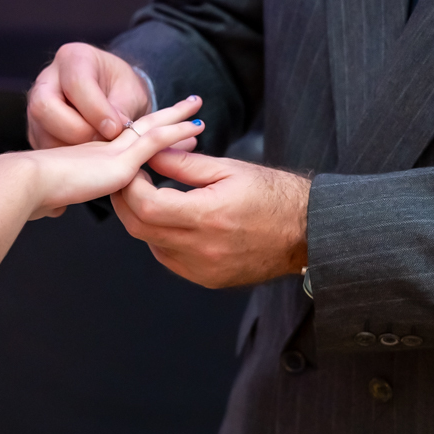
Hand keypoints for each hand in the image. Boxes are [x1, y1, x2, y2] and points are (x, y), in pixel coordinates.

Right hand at [13, 96, 203, 219]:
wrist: (25, 184)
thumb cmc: (30, 194)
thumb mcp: (48, 196)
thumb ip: (56, 199)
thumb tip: (53, 208)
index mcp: (90, 157)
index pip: (123, 141)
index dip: (142, 134)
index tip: (161, 129)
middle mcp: (103, 148)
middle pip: (140, 126)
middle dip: (165, 116)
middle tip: (188, 105)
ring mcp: (113, 152)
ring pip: (152, 127)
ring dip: (177, 118)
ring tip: (198, 108)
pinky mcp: (120, 161)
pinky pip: (155, 142)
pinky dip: (176, 134)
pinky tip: (195, 129)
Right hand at [27, 43, 151, 148]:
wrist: (112, 97)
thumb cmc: (122, 90)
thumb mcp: (132, 93)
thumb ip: (123, 109)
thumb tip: (113, 130)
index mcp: (73, 58)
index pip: (76, 82)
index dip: (96, 109)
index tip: (115, 129)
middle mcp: (46, 80)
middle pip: (44, 107)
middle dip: (76, 130)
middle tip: (103, 141)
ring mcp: (36, 107)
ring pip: (42, 132)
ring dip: (73, 149)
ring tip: (100, 151)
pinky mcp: (36, 131)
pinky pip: (45, 149)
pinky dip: (69, 159)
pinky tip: (89, 157)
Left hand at [111, 151, 310, 287]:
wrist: (307, 231)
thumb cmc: (274, 195)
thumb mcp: (229, 169)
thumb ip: (184, 163)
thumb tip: (150, 153)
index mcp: (208, 216)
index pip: (147, 205)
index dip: (131, 185)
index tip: (133, 168)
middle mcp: (202, 248)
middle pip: (140, 228)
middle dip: (126, 203)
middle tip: (129, 181)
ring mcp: (202, 268)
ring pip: (150, 245)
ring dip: (142, 221)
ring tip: (151, 197)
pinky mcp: (206, 279)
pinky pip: (168, 258)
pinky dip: (160, 239)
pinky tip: (170, 221)